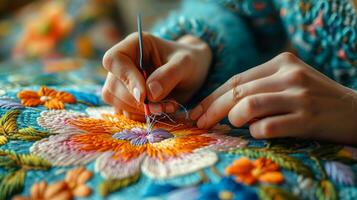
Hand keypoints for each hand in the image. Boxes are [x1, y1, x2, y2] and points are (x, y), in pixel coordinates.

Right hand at [102, 33, 211, 120]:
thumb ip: (169, 75)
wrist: (193, 73)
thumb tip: (150, 94)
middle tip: (161, 107)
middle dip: (136, 102)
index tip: (143, 95)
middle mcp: (123, 63)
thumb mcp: (185, 64)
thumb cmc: (189, 61)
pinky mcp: (127, 99)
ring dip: (140, 111)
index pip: (114, 60)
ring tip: (165, 108)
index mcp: (134, 45)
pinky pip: (125, 112)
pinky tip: (161, 111)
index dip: (125, 78)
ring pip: (116, 102)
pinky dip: (142, 117)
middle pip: (112, 87)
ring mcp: (123, 82)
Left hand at [190, 52, 356, 143]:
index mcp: (281, 62)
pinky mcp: (306, 118)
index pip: (236, 80)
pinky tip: (258, 131)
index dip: (213, 96)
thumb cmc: (315, 98)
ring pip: (248, 105)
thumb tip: (223, 105)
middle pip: (237, 92)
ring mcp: (299, 95)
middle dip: (212, 109)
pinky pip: (266, 126)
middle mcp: (289, 75)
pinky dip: (254, 131)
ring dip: (233, 118)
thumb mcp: (289, 82)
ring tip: (234, 124)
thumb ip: (260, 87)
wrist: (355, 112)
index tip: (197, 110)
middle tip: (200, 122)